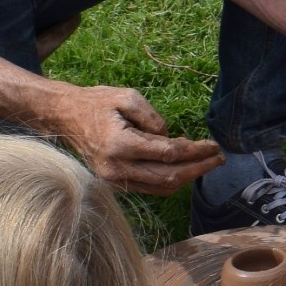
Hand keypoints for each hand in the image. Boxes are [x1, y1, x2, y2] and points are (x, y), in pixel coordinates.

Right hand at [51, 85, 223, 194]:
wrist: (66, 118)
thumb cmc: (97, 103)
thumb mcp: (127, 97)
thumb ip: (153, 118)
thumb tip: (173, 140)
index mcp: (120, 144)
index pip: (168, 154)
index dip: (195, 151)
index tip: (213, 145)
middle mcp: (117, 168)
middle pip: (170, 177)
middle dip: (199, 168)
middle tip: (219, 159)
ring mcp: (116, 180)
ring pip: (162, 187)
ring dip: (189, 177)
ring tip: (208, 164)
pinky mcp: (117, 185)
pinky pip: (151, 188)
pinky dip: (172, 180)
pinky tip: (186, 168)